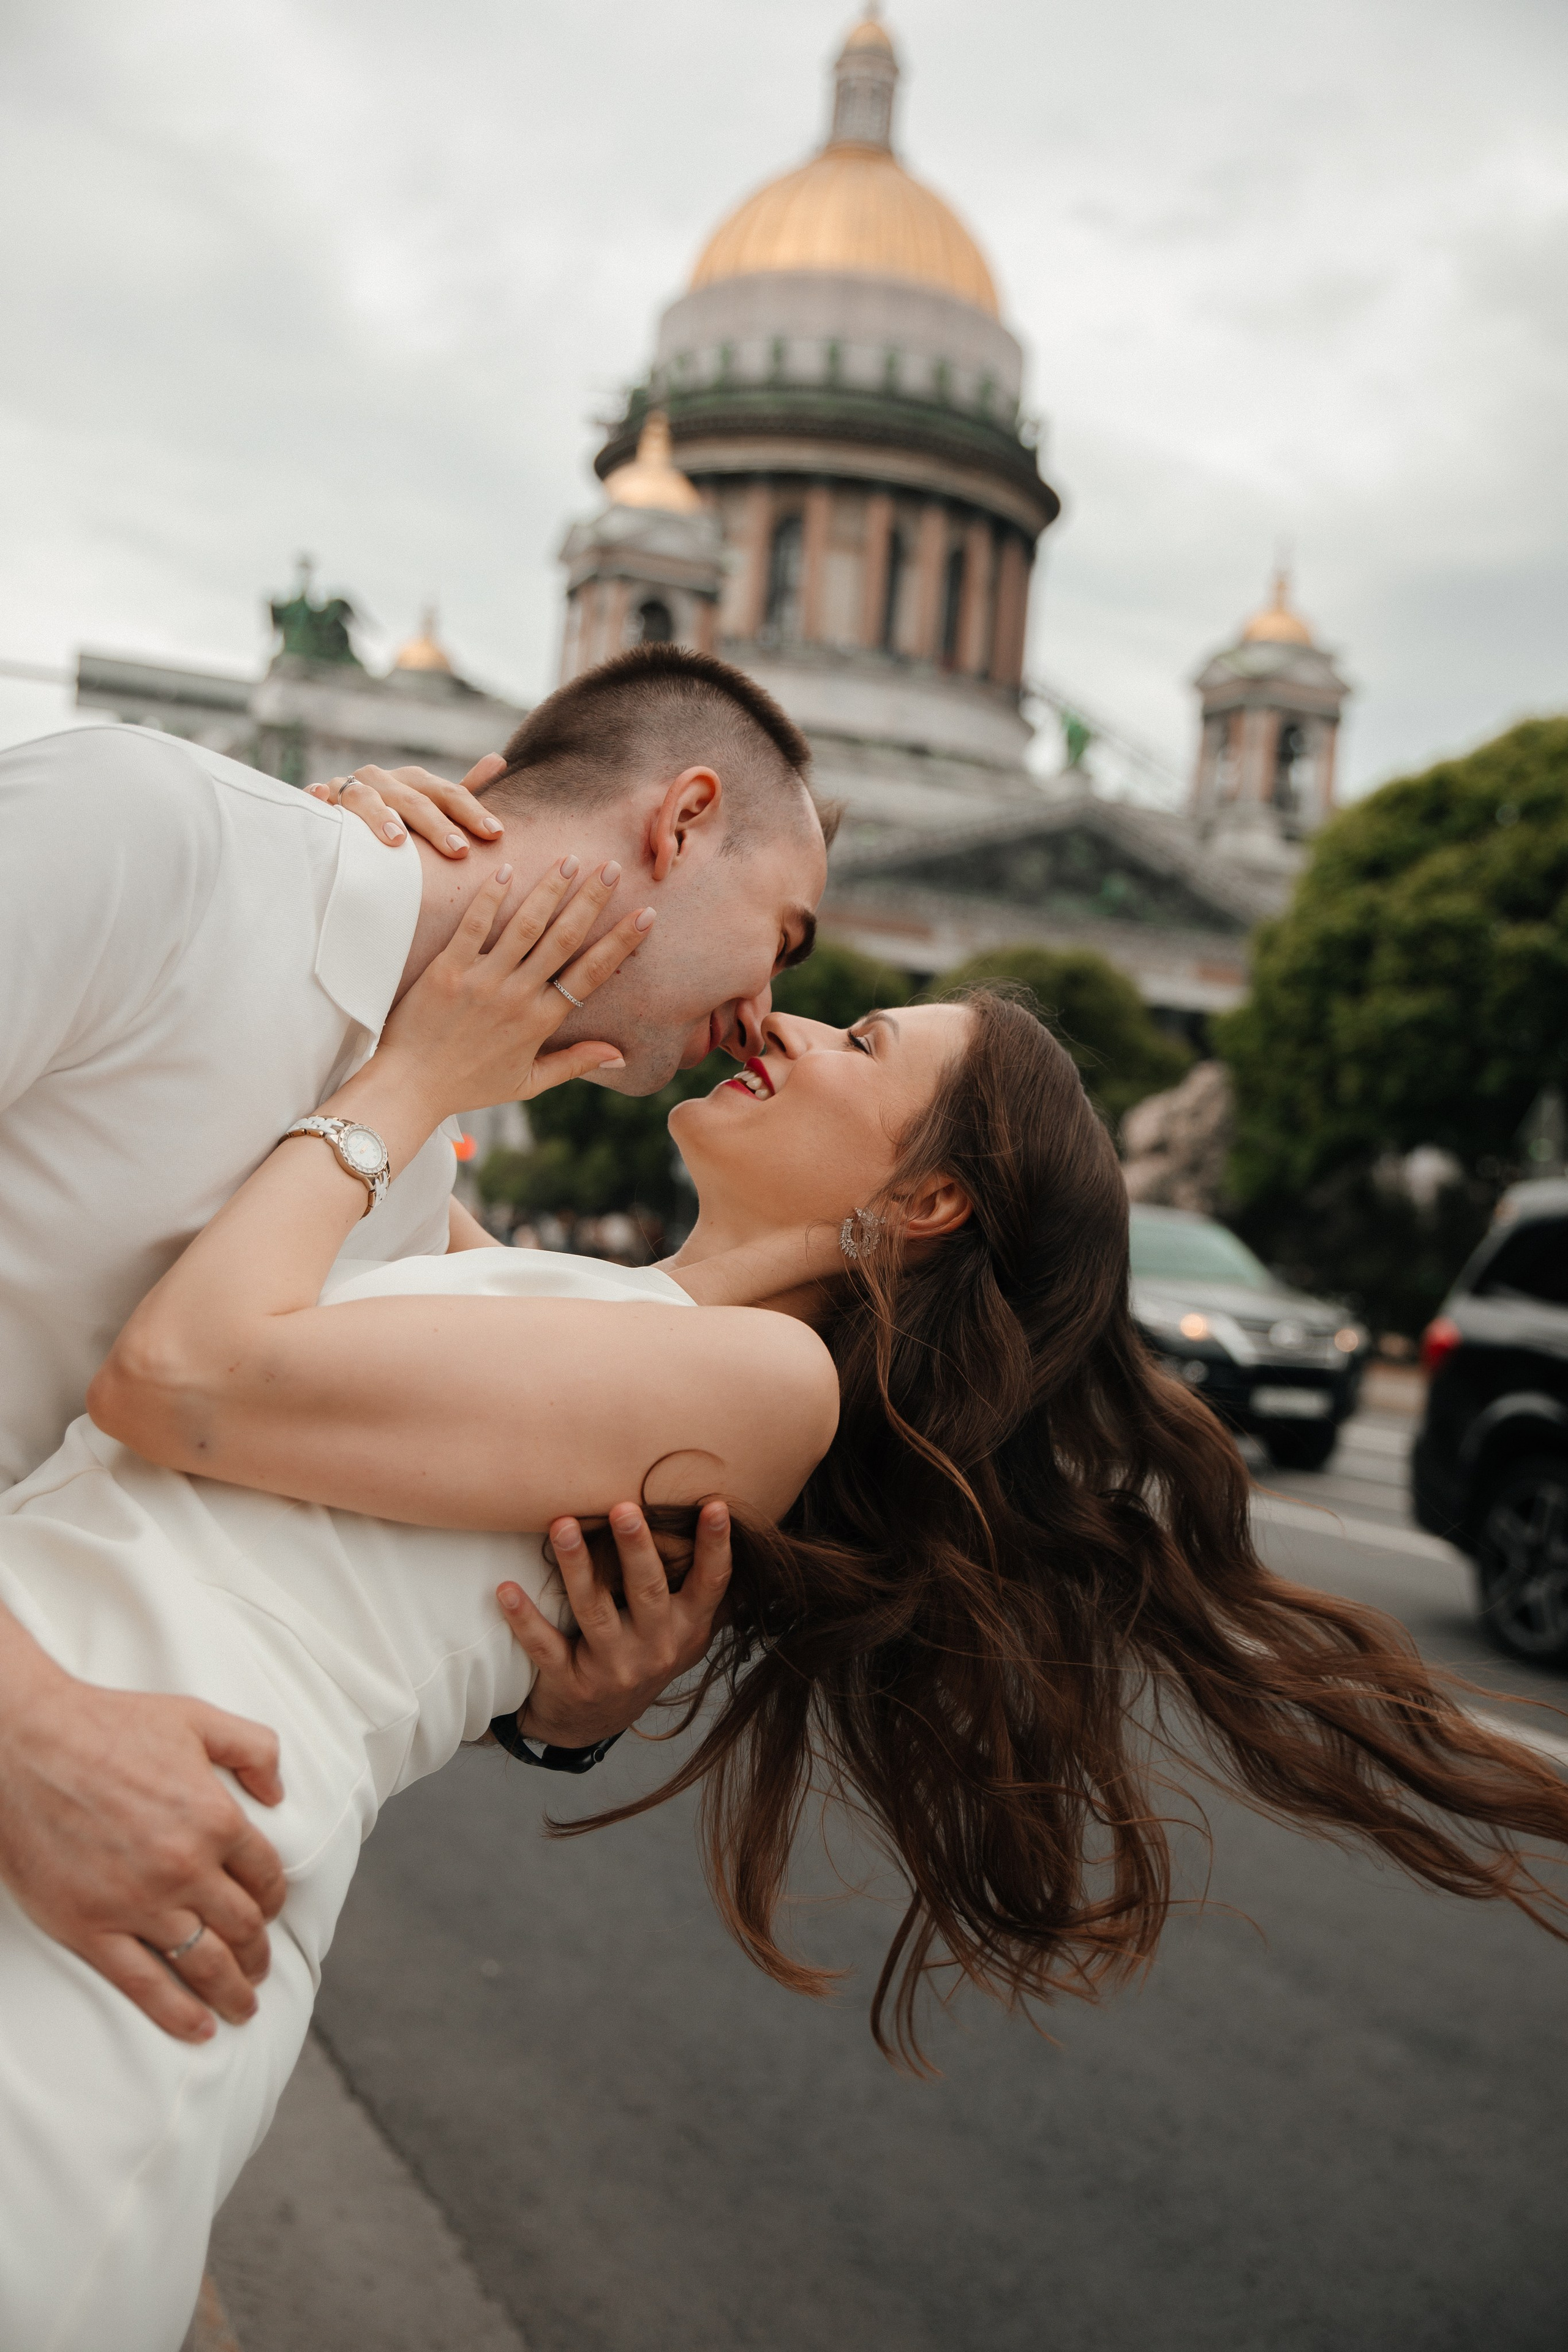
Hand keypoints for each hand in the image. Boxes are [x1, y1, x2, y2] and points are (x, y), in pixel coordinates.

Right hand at [0, 1649, 286, 2041]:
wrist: (25, 1744)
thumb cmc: (110, 1726)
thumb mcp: (197, 1719)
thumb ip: (254, 1748)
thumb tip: (280, 1794)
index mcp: (216, 1819)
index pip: (266, 1876)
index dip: (275, 1898)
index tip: (271, 1911)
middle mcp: (185, 1867)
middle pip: (242, 1927)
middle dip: (259, 1953)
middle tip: (260, 1969)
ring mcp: (137, 1903)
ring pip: (203, 1963)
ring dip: (231, 1991)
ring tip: (243, 2006)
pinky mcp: (90, 1927)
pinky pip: (143, 1983)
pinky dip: (177, 2014)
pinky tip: (198, 2029)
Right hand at [306, 753, 506, 857]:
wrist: (340, 818)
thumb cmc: (395, 819)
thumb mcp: (429, 806)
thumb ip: (462, 793)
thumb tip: (499, 759)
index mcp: (413, 782)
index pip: (447, 793)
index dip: (472, 811)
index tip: (496, 834)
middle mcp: (382, 780)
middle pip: (412, 798)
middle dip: (436, 824)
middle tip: (459, 851)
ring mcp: (347, 789)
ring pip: (364, 796)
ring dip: (379, 814)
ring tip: (397, 839)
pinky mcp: (319, 803)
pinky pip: (315, 799)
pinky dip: (316, 797)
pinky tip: (318, 796)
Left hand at [375, 856, 654, 1114]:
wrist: (409, 1087)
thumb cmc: (469, 1085)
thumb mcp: (528, 1083)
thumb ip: (575, 1064)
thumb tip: (619, 1055)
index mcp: (541, 1022)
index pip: (591, 974)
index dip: (621, 942)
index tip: (644, 915)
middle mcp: (517, 997)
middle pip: (563, 939)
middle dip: (591, 900)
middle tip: (611, 867)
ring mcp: (482, 981)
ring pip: (524, 926)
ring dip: (549, 890)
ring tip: (569, 860)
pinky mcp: (446, 971)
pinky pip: (473, 926)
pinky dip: (491, 897)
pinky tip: (507, 870)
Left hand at [498, 1500, 732, 1747]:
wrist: (595, 1723)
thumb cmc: (640, 1656)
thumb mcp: (679, 1632)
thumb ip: (692, 1588)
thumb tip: (712, 1515)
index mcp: (687, 1628)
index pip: (710, 1584)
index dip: (715, 1547)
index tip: (715, 1506)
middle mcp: (656, 1649)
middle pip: (647, 1591)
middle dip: (635, 1549)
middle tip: (623, 1508)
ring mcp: (614, 1669)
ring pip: (594, 1611)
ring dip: (577, 1566)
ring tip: (561, 1526)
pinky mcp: (572, 1683)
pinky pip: (546, 1647)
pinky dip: (525, 1619)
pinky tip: (506, 1590)